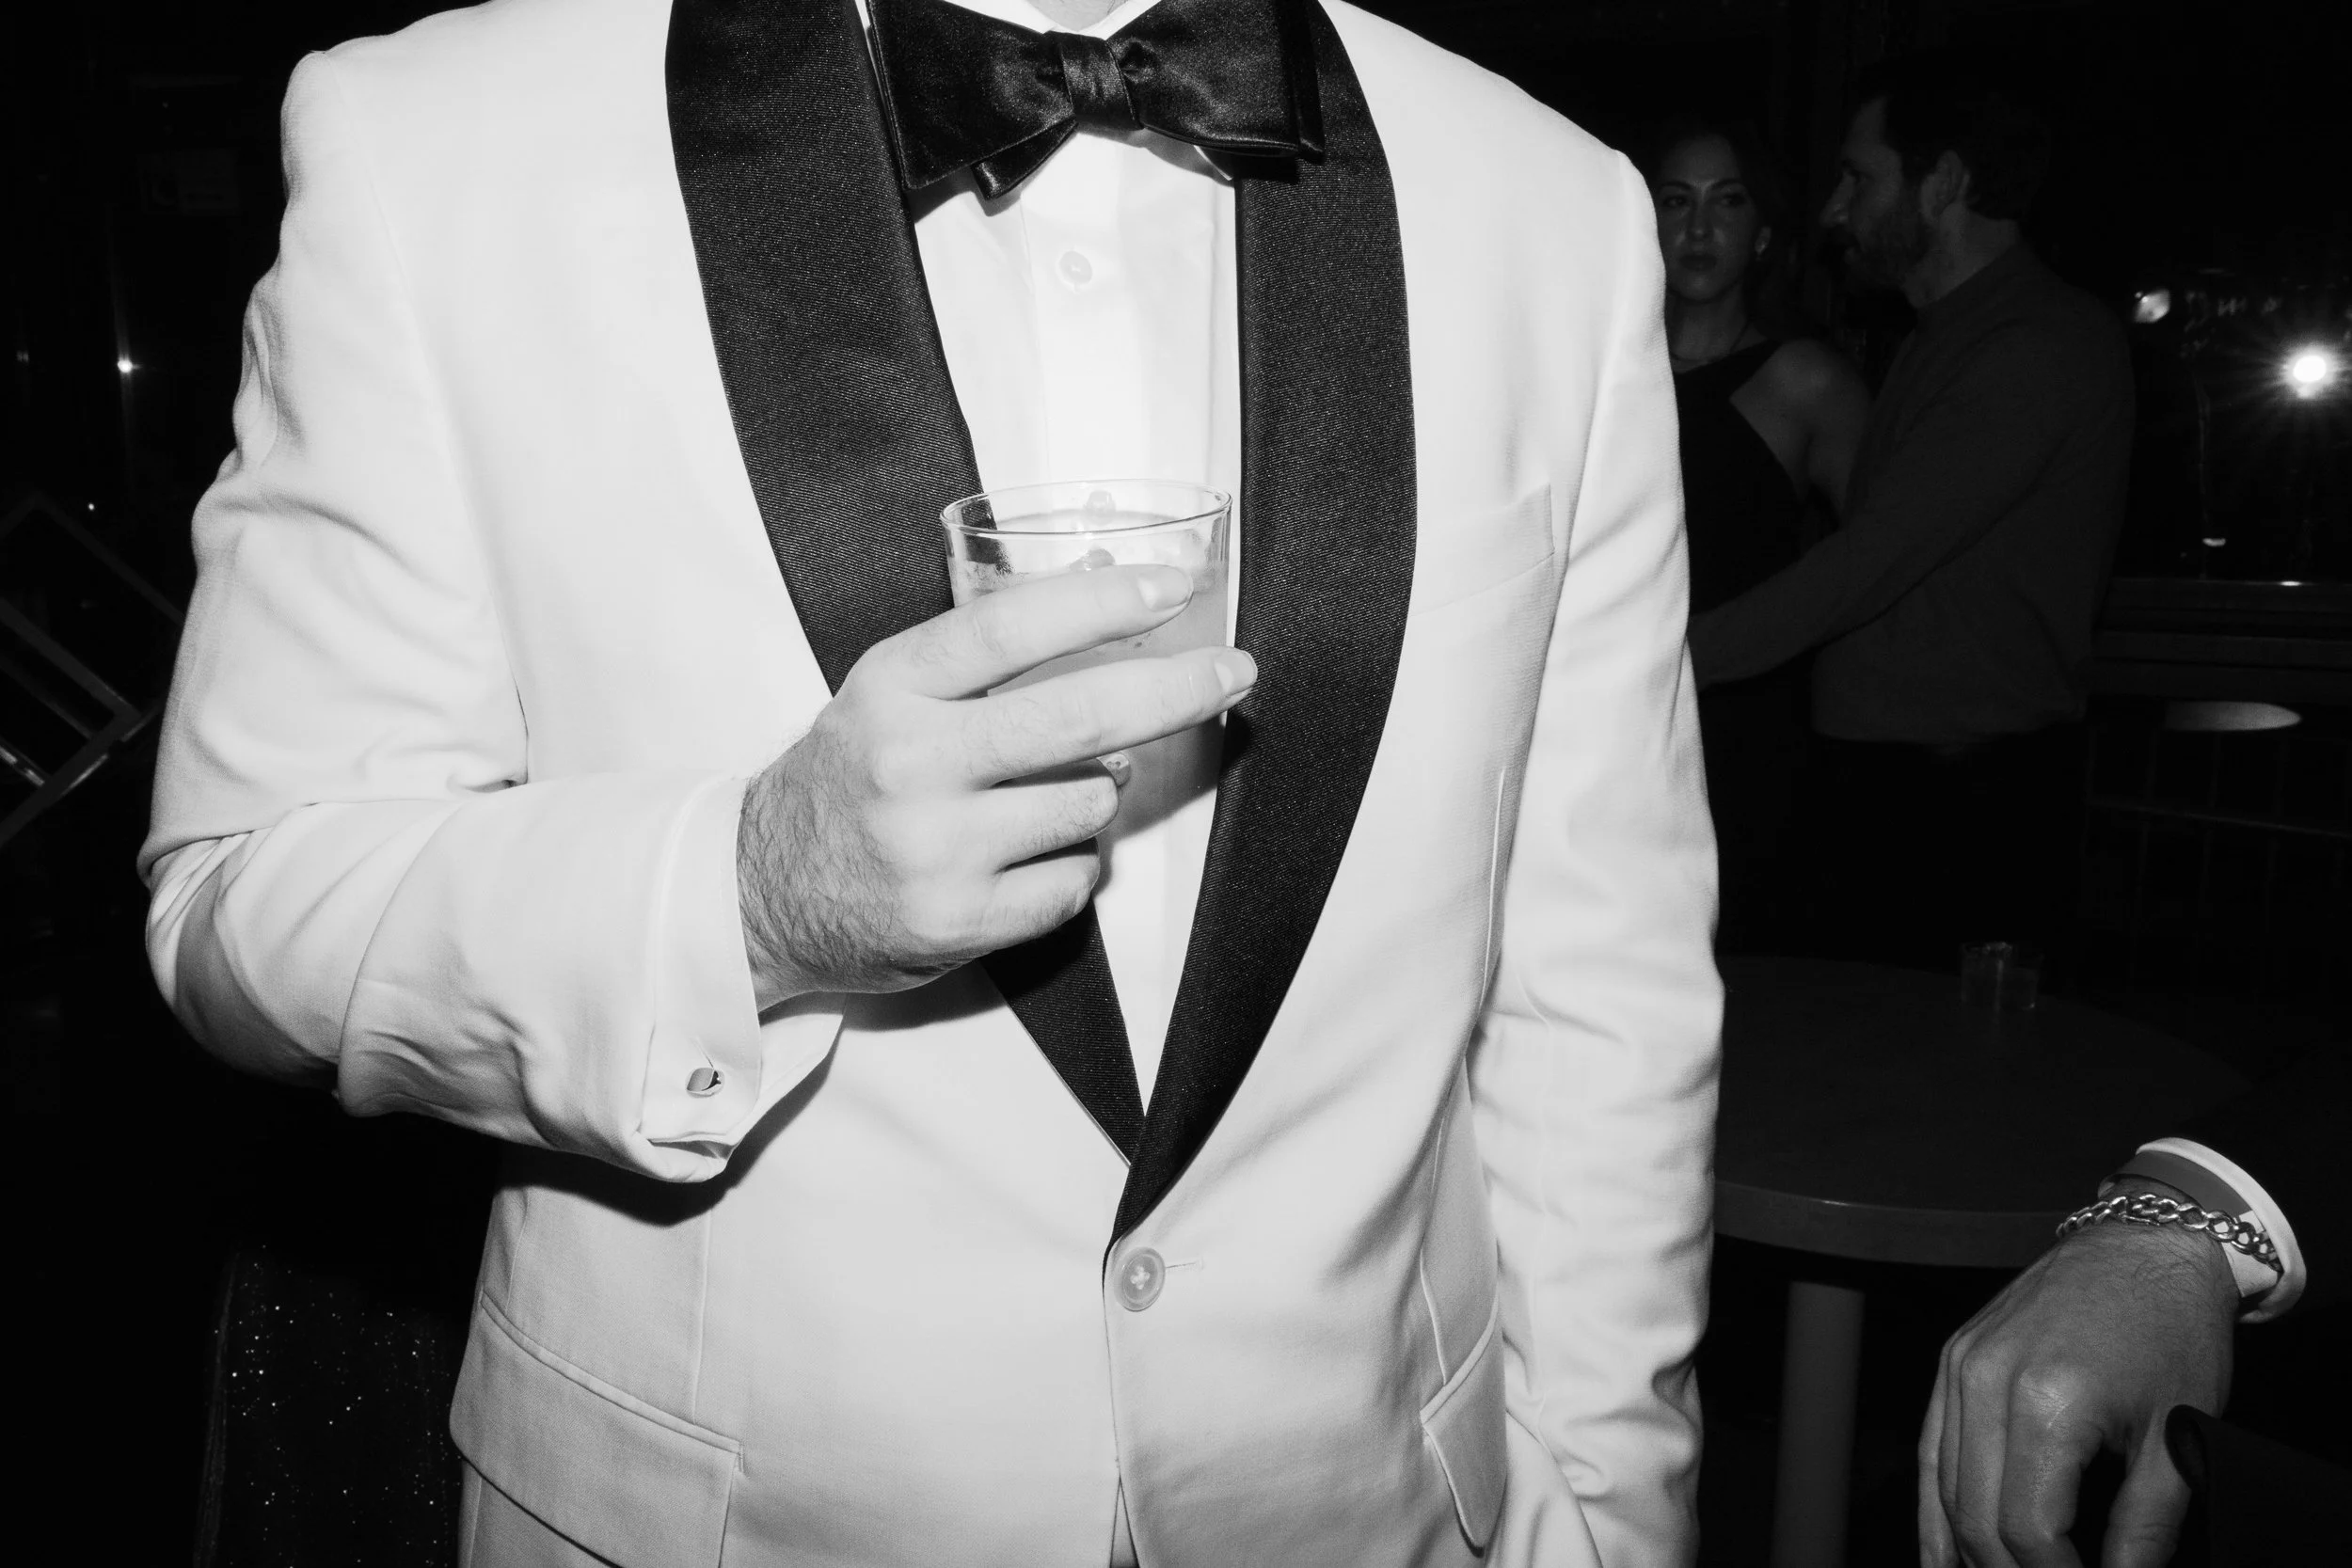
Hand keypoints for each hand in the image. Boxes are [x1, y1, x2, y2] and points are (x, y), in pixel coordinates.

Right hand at [737, 563, 1252, 1000]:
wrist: (757, 893)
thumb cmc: (849, 780)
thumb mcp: (888, 694)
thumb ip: (980, 664)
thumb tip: (1118, 626)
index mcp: (891, 690)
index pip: (1006, 632)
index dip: (1098, 603)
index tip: (1169, 587)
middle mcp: (910, 766)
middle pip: (1076, 721)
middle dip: (1176, 692)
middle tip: (1234, 673)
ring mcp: (935, 851)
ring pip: (1089, 806)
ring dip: (1097, 796)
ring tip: (1046, 795)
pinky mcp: (955, 922)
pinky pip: (1073, 881)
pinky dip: (1072, 865)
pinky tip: (1025, 856)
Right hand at [1920, 1182, 2237, 1567]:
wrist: (2146, 1243)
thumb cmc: (2172, 1331)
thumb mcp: (2178, 1437)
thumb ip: (2146, 1527)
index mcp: (2047, 1402)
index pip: (2028, 1529)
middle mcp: (1987, 1381)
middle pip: (1976, 1516)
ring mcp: (1960, 1366)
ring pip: (1944, 1488)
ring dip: (1968, 1551)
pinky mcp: (1953, 1358)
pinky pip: (1930, 1446)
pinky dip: (1933, 1507)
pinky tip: (1941, 1554)